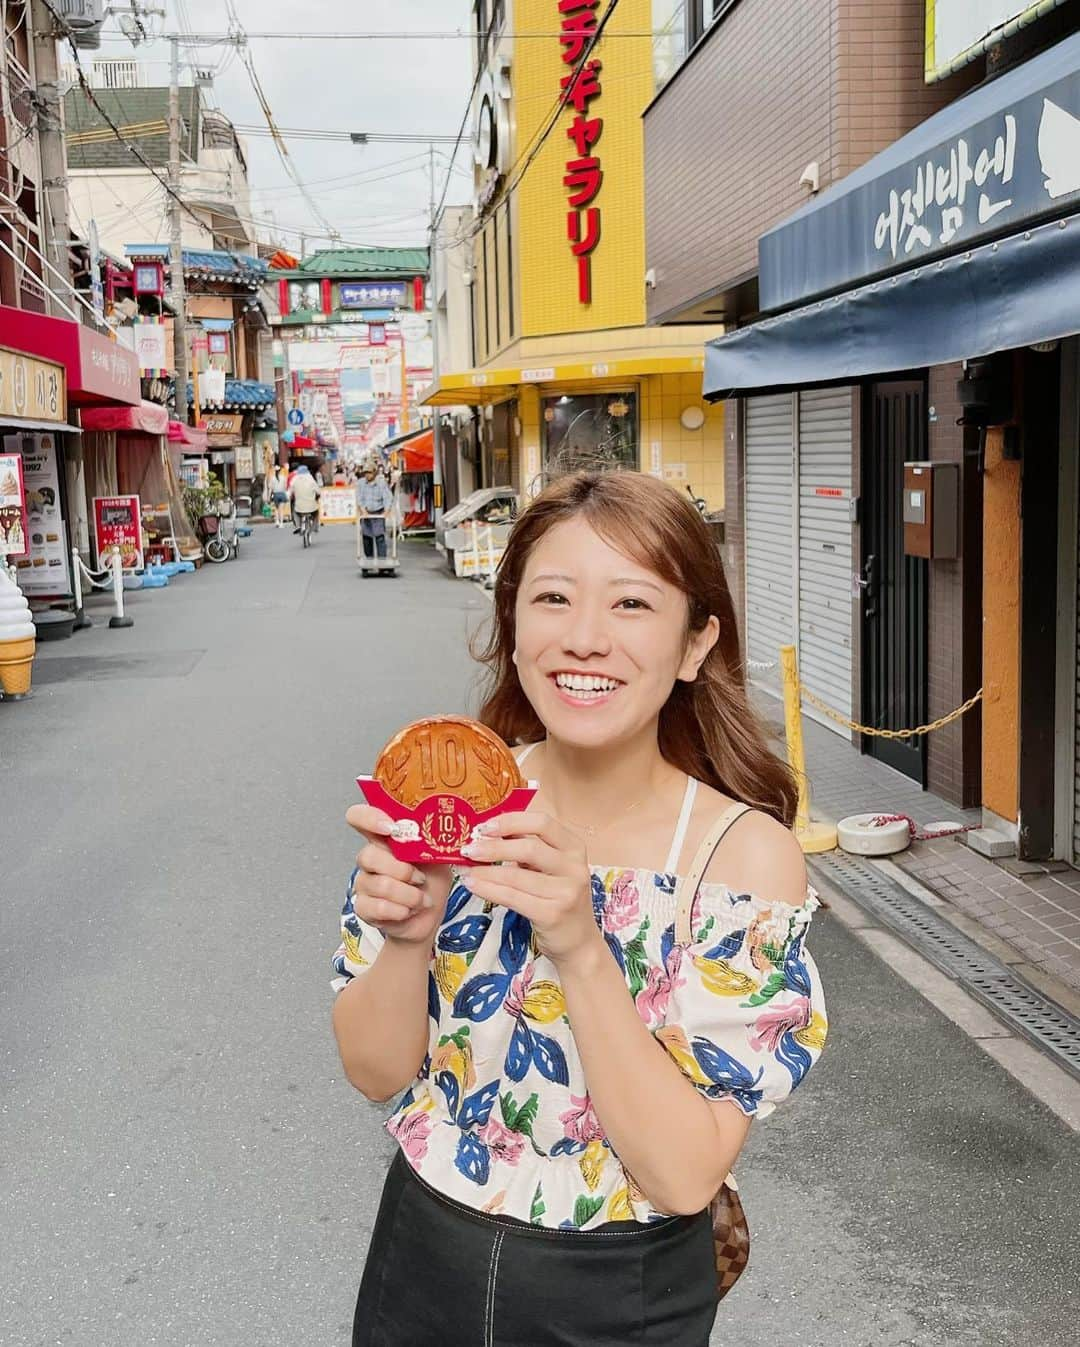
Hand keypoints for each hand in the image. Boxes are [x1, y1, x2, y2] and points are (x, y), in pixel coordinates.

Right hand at [346, 805, 452, 944]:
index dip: (369, 818)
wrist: (429, 915)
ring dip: (409, 895)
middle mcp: (370, 858)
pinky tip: (409, 910)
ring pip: (380, 885)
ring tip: (421, 899)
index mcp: (385, 839)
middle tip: (420, 879)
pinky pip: (378, 907)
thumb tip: (439, 827)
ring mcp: (364, 882)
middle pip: (368, 856)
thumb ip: (432, 839)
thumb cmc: (431, 881)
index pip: (360, 817)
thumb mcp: (439, 856)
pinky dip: (401, 911)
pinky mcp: (363, 907)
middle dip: (402, 871)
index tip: (391, 828)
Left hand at [458, 811, 603, 968]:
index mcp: (574, 848)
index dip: (511, 821)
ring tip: (464, 869)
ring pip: (516, 875)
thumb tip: (488, 833)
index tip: (484, 826)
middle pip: (529, 847)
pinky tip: (472, 885)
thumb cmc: (558, 899)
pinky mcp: (552, 914)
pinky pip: (512, 897)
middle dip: (493, 847)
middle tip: (468, 849)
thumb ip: (528, 850)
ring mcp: (566, 892)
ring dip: (485, 870)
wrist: (578, 942)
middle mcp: (574, 867)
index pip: (542, 822)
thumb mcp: (551, 869)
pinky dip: (488, 889)